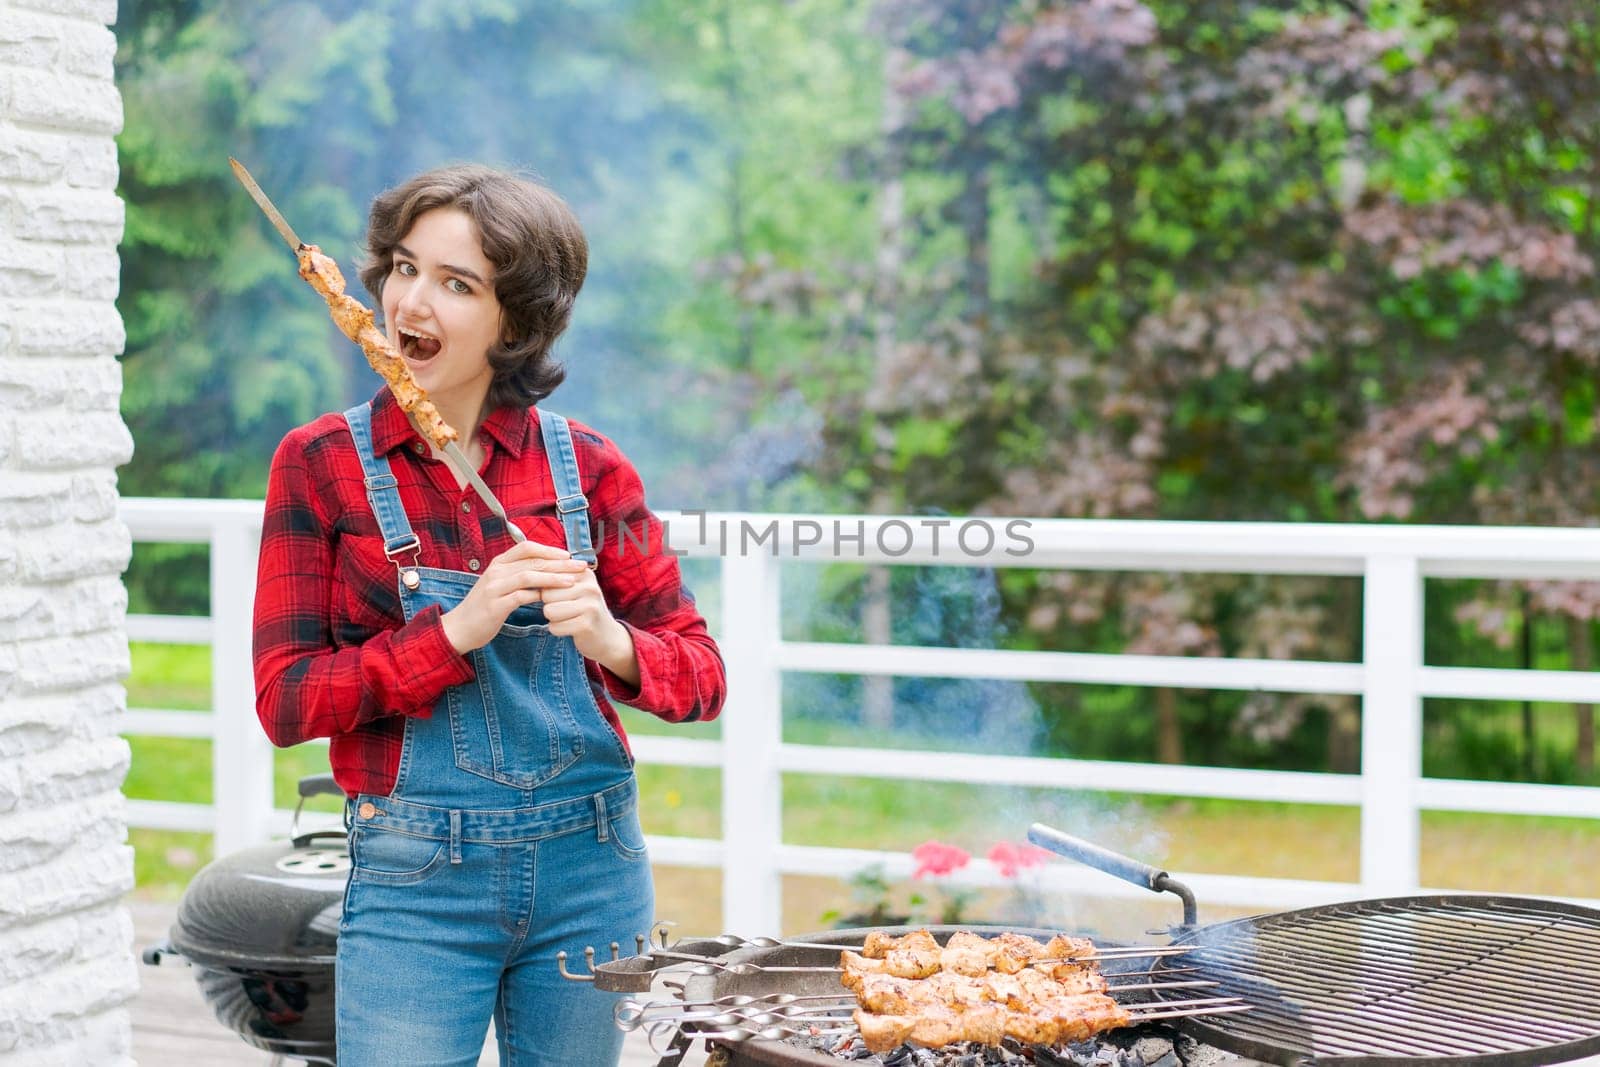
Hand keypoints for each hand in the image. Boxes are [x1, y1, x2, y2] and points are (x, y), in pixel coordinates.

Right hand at [440, 540, 587, 653]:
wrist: (459, 628)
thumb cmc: (483, 607)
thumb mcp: (500, 585)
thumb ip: (518, 575)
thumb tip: (545, 570)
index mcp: (498, 563)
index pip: (526, 547)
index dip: (549, 550)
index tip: (568, 556)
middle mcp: (496, 571)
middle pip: (533, 561)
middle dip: (559, 563)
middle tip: (581, 566)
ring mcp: (494, 587)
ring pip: (528, 576)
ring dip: (553, 578)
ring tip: (572, 580)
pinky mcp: (495, 606)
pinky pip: (520, 597)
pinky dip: (537, 596)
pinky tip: (551, 599)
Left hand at [538, 563, 639, 684]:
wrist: (607, 637)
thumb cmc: (583, 609)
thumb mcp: (575, 588)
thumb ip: (556, 578)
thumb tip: (528, 573)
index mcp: (584, 573)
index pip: (548, 575)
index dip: (545, 589)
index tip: (557, 596)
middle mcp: (589, 586)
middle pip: (546, 594)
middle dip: (549, 605)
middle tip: (567, 610)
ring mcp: (590, 606)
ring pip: (549, 611)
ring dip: (553, 619)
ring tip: (568, 618)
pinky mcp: (586, 625)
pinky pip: (555, 627)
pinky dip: (558, 630)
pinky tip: (571, 629)